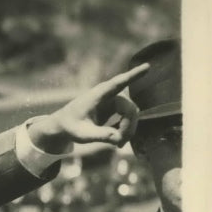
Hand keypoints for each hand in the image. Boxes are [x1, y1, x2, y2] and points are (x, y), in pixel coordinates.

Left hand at [28, 62, 149, 152]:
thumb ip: (99, 136)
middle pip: (130, 108)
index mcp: (98, 95)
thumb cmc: (71, 127)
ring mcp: (114, 99)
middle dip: (129, 127)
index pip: (118, 83)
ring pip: (132, 113)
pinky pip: (129, 116)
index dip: (133, 75)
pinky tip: (118, 140)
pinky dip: (127, 129)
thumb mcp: (82, 134)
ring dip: (129, 129)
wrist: (65, 124)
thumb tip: (118, 139)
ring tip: (118, 144)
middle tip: (119, 144)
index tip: (147, 67)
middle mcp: (109, 94)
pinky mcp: (116, 106)